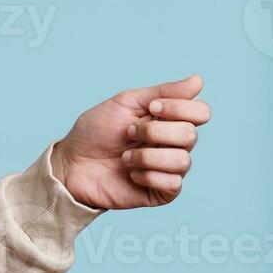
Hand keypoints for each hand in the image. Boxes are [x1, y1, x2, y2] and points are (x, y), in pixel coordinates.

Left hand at [50, 74, 210, 209]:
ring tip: (125, 157)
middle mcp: (174, 144)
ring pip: (182, 161)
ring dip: (146, 156)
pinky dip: (147, 175)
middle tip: (129, 133)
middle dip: (154, 132)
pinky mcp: (162, 192)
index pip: (201, 112)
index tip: (151, 107)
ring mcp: (169, 169)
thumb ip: (162, 92)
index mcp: (168, 120)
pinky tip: (131, 175)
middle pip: (190, 135)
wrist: (71, 164)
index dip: (179, 108)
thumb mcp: (125, 103)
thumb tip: (197, 80)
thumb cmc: (95, 132)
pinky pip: (173, 184)